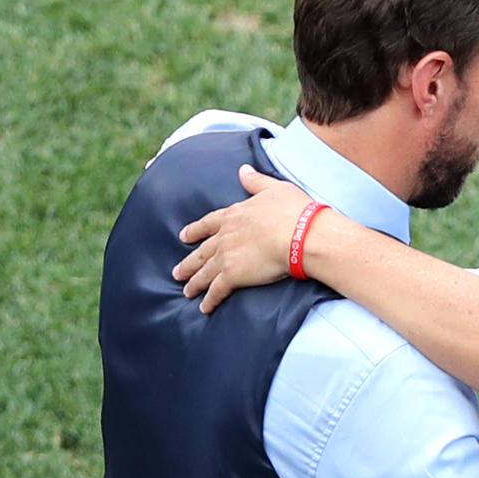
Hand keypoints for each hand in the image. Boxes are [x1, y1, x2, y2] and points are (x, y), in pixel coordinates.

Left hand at [173, 165, 312, 312]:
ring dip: (195, 283)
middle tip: (178, 272)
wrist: (301, 234)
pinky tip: (204, 308)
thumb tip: (242, 169)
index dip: (195, 231)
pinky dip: (209, 300)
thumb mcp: (275, 188)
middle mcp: (225, 235)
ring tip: (187, 291)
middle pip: (201, 251)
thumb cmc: (294, 211)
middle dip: (189, 262)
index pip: (208, 223)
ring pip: (205, 272)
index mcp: (234, 214)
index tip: (184, 236)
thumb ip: (255, 181)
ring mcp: (226, 255)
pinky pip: (217, 290)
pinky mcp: (233, 275)